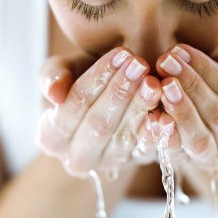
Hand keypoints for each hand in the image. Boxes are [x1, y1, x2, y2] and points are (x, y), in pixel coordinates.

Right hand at [36, 48, 163, 177]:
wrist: (106, 101)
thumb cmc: (81, 81)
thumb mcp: (63, 71)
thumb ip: (52, 76)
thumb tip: (54, 95)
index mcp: (51, 137)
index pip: (75, 105)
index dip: (97, 78)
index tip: (120, 54)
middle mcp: (77, 158)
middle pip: (99, 124)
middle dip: (120, 92)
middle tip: (140, 65)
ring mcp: (108, 163)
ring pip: (124, 137)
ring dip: (141, 108)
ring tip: (154, 82)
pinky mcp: (135, 162)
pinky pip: (147, 151)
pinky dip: (157, 134)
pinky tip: (166, 115)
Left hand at [155, 45, 217, 169]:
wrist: (203, 117)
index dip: (208, 72)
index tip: (181, 51)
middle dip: (190, 86)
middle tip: (166, 62)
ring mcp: (215, 161)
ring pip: (199, 139)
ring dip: (180, 110)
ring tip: (162, 85)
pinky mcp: (189, 165)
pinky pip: (177, 153)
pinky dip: (165, 135)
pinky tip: (153, 116)